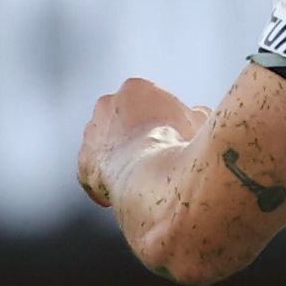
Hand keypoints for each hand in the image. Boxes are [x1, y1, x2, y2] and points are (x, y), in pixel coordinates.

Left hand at [76, 76, 202, 208]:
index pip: (147, 102)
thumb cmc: (183, 146)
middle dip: (137, 137)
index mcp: (137, 89)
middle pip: (123, 121)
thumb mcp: (201, 123)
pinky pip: (96, 175)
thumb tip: (198, 115)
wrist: (156, 175)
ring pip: (107, 147)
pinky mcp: (84, 164)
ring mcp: (92, 134)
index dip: (162, 123)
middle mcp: (108, 105)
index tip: (173, 140)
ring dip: (120, 160)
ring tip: (143, 180)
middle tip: (158, 159)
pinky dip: (109, 185)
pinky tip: (126, 196)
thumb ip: (195, 116)